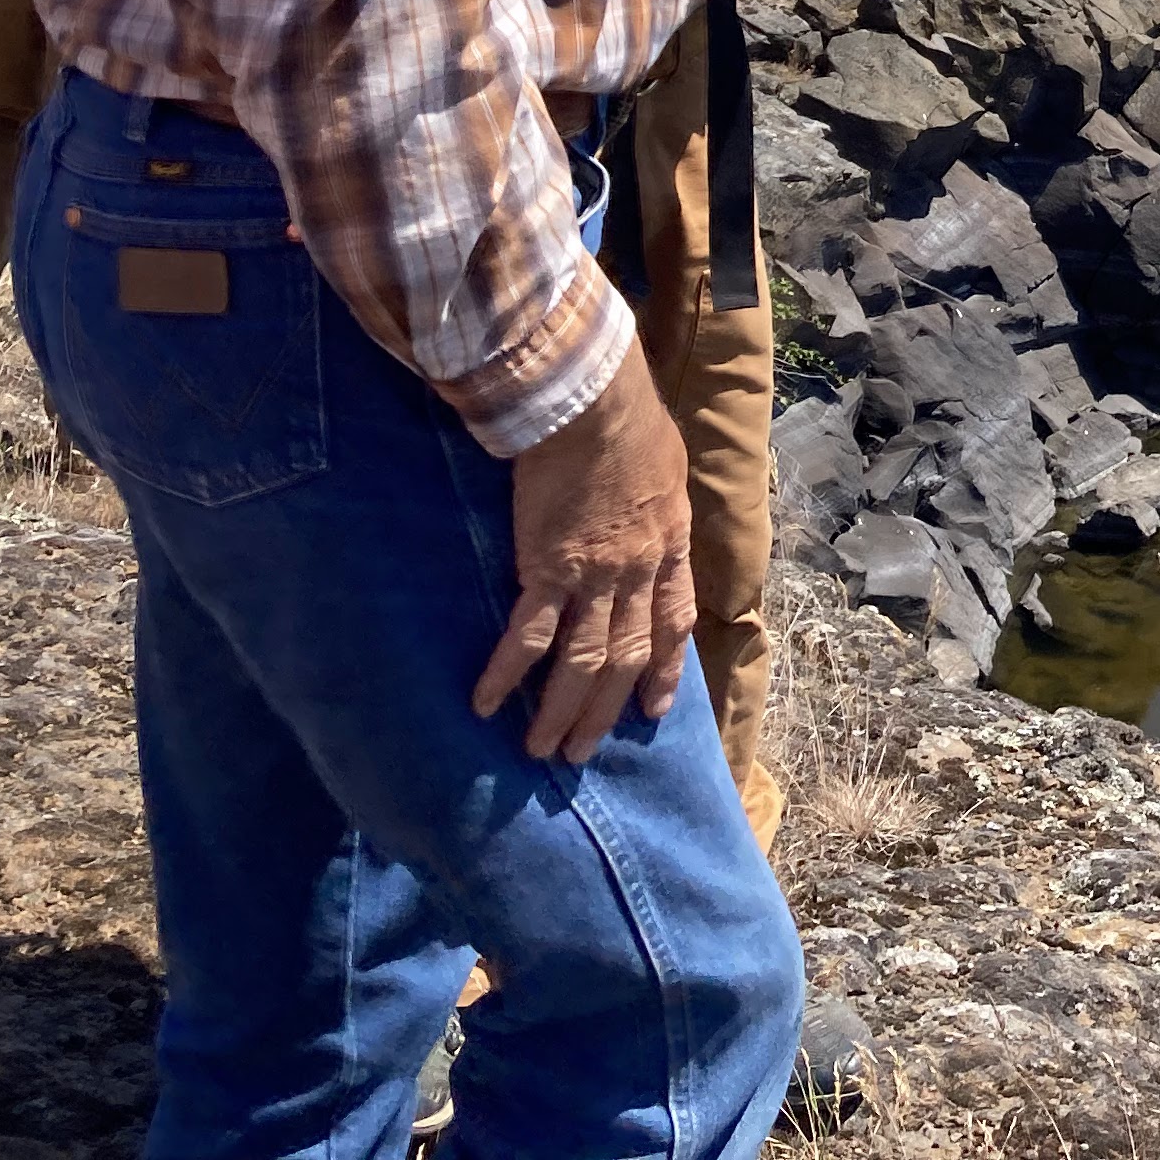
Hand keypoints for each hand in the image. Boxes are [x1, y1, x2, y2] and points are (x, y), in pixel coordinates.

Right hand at [473, 360, 694, 762]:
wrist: (595, 407)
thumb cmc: (630, 422)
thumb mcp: (667, 468)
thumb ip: (658, 504)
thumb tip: (649, 512)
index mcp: (669, 546)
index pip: (673, 622)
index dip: (664, 669)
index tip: (654, 709)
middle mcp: (637, 572)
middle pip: (626, 656)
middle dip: (604, 709)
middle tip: (583, 751)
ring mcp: (594, 576)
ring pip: (581, 661)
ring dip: (561, 710)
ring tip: (541, 749)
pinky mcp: (547, 569)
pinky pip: (527, 635)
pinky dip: (507, 673)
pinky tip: (486, 703)